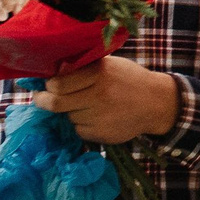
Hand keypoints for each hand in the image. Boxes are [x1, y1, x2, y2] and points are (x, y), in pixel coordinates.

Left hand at [37, 56, 179, 142]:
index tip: (46, 85)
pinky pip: (80, 129)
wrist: (156, 103)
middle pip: (55, 103)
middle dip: (44, 101)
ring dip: (70, 112)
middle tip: (42, 99)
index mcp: (99, 73)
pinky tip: (97, 117)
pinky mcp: (102, 134)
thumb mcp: (110, 65)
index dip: (48, 85)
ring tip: (86, 105)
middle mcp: (98, 95)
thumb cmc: (129, 79)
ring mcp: (99, 117)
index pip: (57, 84)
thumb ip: (84, 68)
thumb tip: (52, 73)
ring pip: (68, 116)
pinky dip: (83, 124)